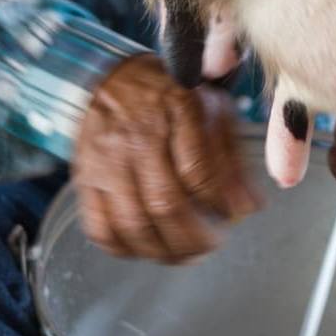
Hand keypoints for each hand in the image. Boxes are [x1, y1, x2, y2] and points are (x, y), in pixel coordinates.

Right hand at [73, 54, 260, 263]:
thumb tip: (250, 207)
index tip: (232, 215)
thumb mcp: (211, 111)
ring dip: (163, 251)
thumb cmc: (169, 98)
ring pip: (132, 222)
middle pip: (164, 203)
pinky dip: (124, 249)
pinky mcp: (85, 179)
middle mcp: (136, 136)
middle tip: (211, 245)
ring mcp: (105, 161)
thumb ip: (232, 158)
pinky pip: (99, 227)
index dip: (219, 202)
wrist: (110, 80)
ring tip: (184, 255)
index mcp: (175, 110)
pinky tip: (146, 249)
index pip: (198, 170)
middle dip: (194, 237)